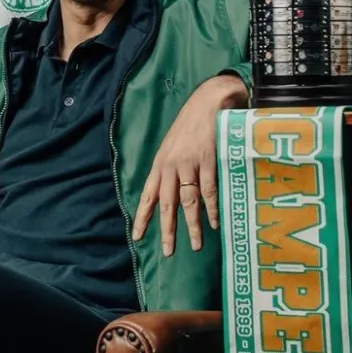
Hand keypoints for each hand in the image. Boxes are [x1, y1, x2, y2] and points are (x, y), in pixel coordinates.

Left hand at [131, 74, 246, 255]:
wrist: (209, 101)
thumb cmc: (192, 123)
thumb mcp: (173, 145)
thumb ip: (170, 167)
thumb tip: (168, 190)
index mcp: (160, 163)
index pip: (147, 195)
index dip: (142, 216)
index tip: (137, 237)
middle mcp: (171, 165)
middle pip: (167, 204)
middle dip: (167, 229)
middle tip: (168, 251)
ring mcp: (189, 163)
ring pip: (188, 201)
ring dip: (193, 225)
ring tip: (195, 245)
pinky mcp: (208, 159)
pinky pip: (209, 190)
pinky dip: (211, 208)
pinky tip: (214, 222)